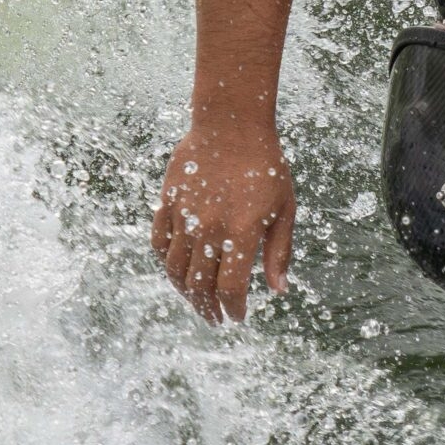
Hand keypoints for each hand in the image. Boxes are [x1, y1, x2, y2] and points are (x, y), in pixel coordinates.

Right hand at [153, 125, 295, 323]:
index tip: (238, 317)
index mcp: (241, 232)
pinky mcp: (167, 204)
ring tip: (198, 301)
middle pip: (199, 285)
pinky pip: (159, 244)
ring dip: (185, 292)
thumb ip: (279, 251)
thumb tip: (279, 290)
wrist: (231, 125)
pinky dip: (166, 264)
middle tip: (216, 319)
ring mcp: (184, 217)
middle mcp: (208, 229)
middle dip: (208, 308)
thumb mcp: (285, 208)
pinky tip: (178, 272)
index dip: (233, 308)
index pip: (230, 287)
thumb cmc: (266, 166)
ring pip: (175, 270)